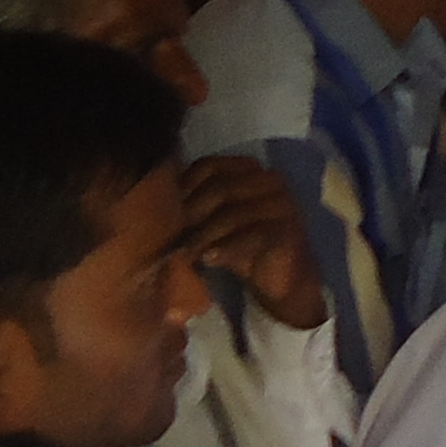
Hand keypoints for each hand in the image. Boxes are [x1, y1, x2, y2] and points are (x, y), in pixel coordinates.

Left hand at [180, 156, 321, 329]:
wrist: (283, 280)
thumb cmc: (242, 248)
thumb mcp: (214, 223)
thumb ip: (195, 208)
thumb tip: (156, 208)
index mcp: (249, 170)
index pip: (208, 166)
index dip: (183, 186)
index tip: (166, 212)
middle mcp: (269, 180)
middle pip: (219, 187)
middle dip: (192, 213)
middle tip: (173, 238)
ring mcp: (282, 204)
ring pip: (233, 213)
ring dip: (204, 235)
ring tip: (187, 254)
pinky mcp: (289, 230)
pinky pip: (253, 235)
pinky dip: (227, 247)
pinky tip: (209, 259)